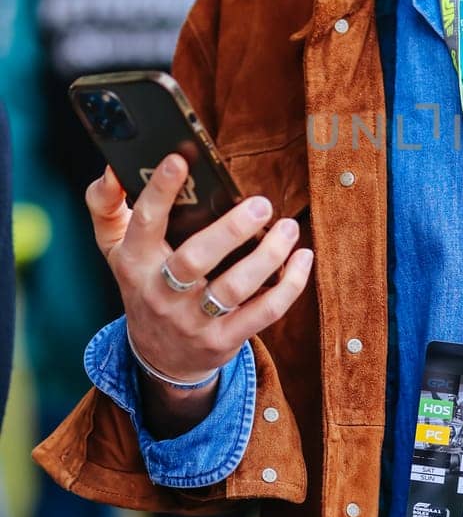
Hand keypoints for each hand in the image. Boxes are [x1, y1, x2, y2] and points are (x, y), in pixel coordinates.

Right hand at [86, 154, 314, 387]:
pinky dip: (290, 286)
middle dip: (231, 230)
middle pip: (194, 260)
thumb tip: (112, 169)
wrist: (159, 358)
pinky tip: (303, 258)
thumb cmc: (144, 285)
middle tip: (261, 203)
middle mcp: (161, 294)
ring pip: (234, 288)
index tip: (179, 159)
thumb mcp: (115, 250)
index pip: (143, 224)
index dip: (158, 191)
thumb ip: (106, 207)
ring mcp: (193, 321)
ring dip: (268, 256)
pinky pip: (264, 313)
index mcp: (135, 264)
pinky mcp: (224, 340)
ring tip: (288, 228)